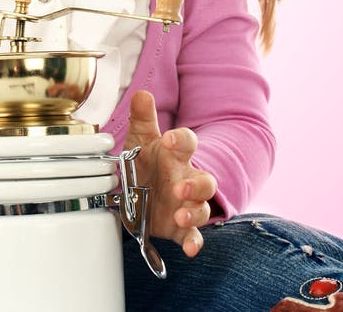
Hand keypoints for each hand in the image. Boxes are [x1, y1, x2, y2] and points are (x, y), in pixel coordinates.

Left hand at [124, 90, 217, 257]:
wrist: (137, 194)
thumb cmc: (144, 163)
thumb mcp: (140, 140)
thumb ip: (142, 118)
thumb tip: (142, 94)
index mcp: (175, 155)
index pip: (187, 143)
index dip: (180, 140)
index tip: (167, 139)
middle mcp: (186, 179)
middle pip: (205, 181)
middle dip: (196, 185)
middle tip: (180, 187)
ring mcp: (185, 204)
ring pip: (202, 208)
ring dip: (194, 212)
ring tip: (180, 216)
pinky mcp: (180, 227)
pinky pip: (193, 235)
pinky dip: (194, 241)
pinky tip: (191, 248)